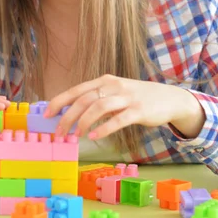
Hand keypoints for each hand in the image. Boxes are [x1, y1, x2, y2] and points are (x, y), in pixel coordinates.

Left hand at [46, 75, 204, 139]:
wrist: (169, 99)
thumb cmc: (137, 98)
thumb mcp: (115, 92)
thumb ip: (97, 99)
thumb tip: (71, 113)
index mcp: (105, 81)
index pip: (76, 90)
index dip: (60, 101)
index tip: (47, 114)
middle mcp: (114, 86)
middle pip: (84, 99)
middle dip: (67, 117)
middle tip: (59, 132)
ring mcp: (127, 97)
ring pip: (98, 107)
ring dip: (83, 122)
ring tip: (75, 135)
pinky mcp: (138, 110)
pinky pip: (117, 119)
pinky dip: (103, 128)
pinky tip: (93, 136)